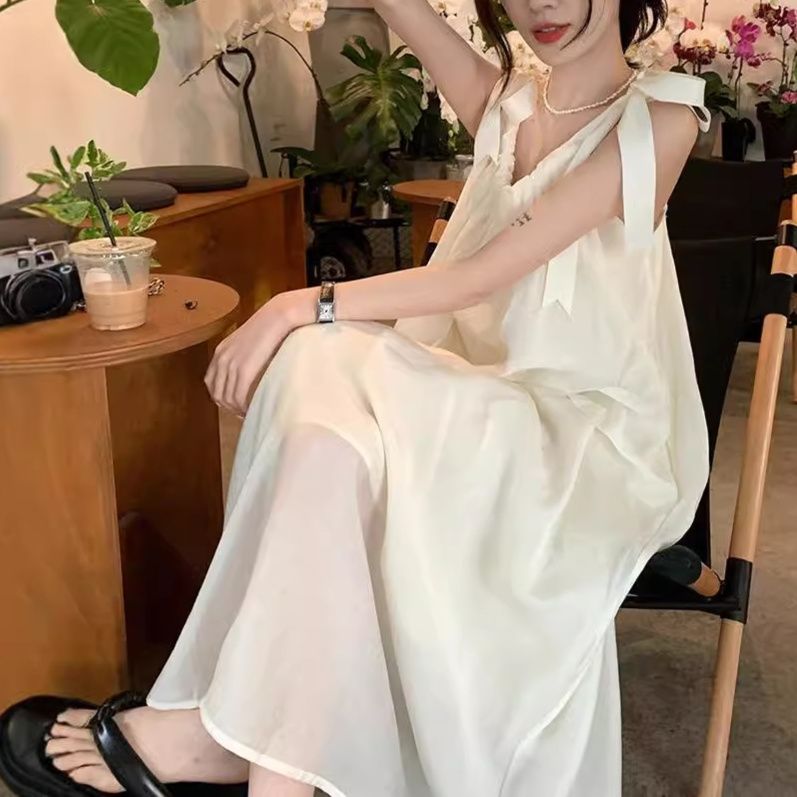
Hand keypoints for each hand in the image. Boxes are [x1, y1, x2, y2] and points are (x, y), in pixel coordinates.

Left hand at [205, 288, 314, 416]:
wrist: (279, 315)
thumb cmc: (271, 327)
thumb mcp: (249, 342)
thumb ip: (244, 356)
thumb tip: (251, 372)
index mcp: (221, 352)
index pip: (212, 383)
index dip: (222, 397)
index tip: (236, 404)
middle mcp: (221, 359)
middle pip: (217, 394)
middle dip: (229, 407)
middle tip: (245, 413)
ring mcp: (231, 364)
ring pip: (227, 398)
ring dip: (238, 409)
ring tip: (251, 413)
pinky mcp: (243, 370)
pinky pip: (239, 396)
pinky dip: (245, 407)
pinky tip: (254, 409)